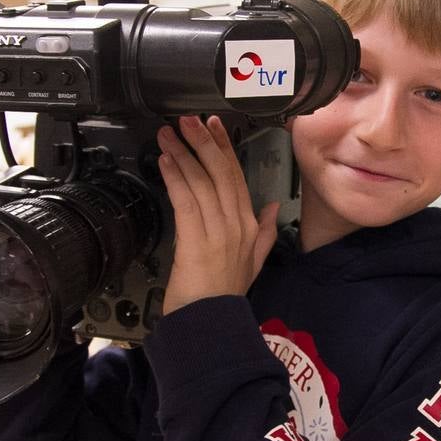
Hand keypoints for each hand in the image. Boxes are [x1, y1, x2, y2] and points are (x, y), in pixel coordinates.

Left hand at [157, 115, 279, 314]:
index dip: (224, 148)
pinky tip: (166, 161)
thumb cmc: (225, 294)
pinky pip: (186, 202)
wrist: (212, 322)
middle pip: (221, 173)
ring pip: (201, 183)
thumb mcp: (254, 262)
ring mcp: (218, 232)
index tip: (214, 125)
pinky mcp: (197, 241)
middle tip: (188, 119)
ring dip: (183, 154)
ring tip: (169, 134)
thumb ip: (265, 232)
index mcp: (249, 225)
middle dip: (204, 142)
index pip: (237, 178)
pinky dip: (175, 178)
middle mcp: (237, 224)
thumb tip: (273, 207)